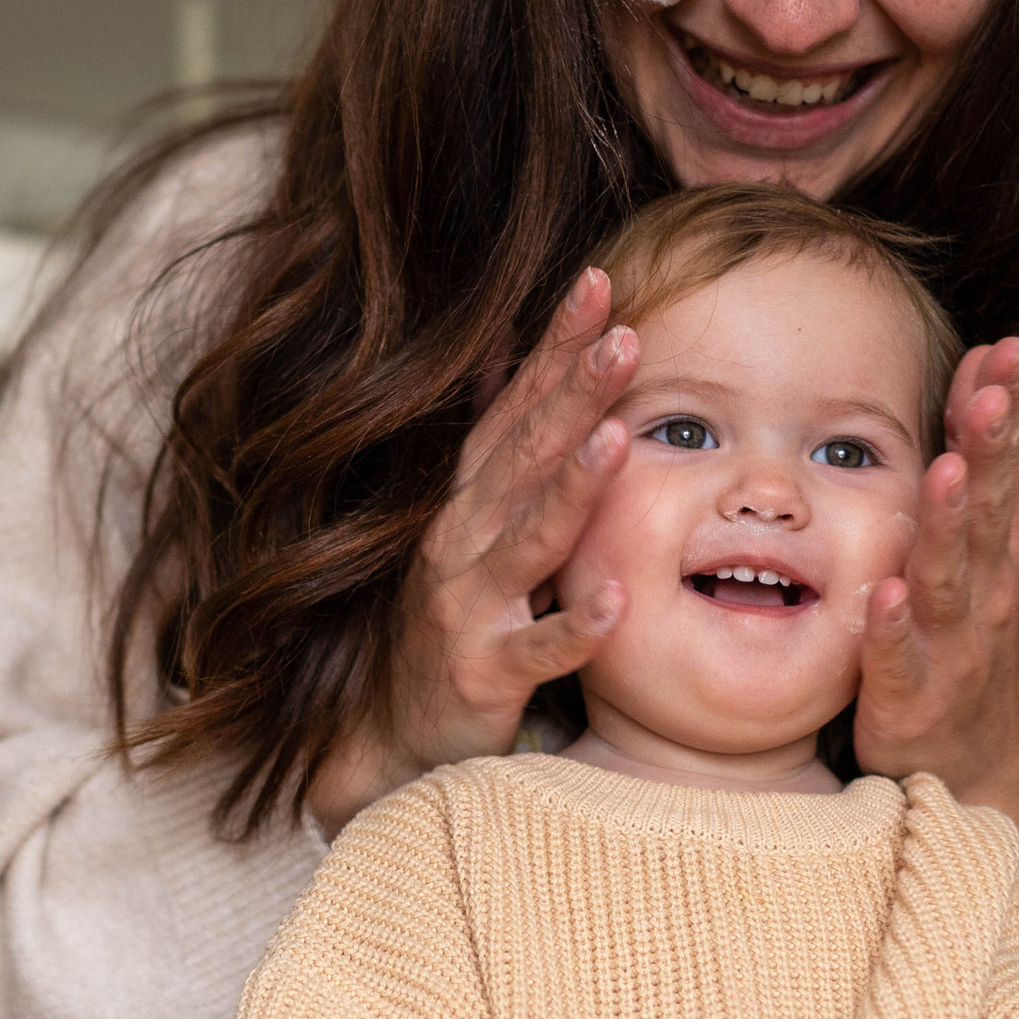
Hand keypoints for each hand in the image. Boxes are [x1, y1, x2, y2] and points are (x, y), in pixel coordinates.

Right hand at [307, 270, 637, 835]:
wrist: (392, 735)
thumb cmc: (454, 619)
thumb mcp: (469, 524)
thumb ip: (495, 443)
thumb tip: (504, 349)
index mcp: (468, 498)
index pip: (516, 406)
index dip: (554, 345)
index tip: (600, 282)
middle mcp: (461, 540)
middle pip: (523, 455)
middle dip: (573, 393)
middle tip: (627, 335)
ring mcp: (467, 606)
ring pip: (527, 541)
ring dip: (572, 489)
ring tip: (620, 439)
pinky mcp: (481, 675)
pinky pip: (535, 651)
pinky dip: (574, 628)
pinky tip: (617, 603)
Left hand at [852, 339, 1018, 976]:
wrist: (972, 765)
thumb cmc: (966, 640)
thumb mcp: (981, 549)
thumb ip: (979, 465)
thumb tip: (983, 366)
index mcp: (996, 549)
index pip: (1005, 465)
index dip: (1006, 409)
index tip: (1008, 347)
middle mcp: (985, 590)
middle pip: (989, 510)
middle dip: (990, 449)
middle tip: (991, 392)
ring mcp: (952, 646)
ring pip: (950, 578)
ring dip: (950, 525)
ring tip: (947, 471)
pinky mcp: (910, 701)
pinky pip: (897, 662)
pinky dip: (891, 631)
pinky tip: (882, 598)